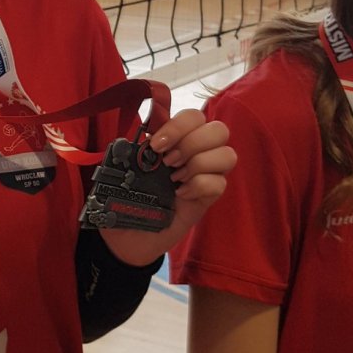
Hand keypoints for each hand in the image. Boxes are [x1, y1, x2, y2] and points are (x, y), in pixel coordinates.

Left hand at [100, 109, 235, 265]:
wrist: (125, 236)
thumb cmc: (126, 196)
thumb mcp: (124, 167)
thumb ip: (135, 143)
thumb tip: (145, 117)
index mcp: (175, 140)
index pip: (194, 117)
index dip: (179, 126)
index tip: (156, 146)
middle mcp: (196, 153)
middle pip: (219, 130)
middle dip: (192, 143)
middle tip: (168, 163)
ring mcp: (205, 176)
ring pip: (228, 155)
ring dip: (199, 164)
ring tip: (174, 179)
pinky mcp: (208, 199)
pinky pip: (220, 184)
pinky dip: (199, 186)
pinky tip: (180, 195)